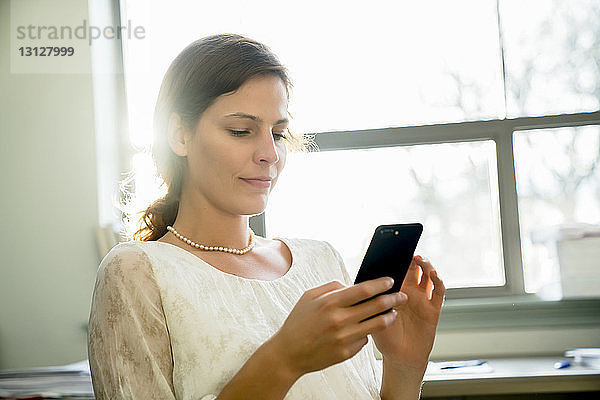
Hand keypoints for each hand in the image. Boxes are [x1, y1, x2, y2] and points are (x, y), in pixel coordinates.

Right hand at [271, 277, 406, 377]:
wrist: (288, 353)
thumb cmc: (298, 322)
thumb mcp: (309, 297)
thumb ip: (331, 287)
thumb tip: (351, 285)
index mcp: (330, 302)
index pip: (364, 290)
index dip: (380, 284)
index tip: (390, 280)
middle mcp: (339, 320)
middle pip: (376, 306)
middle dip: (393, 299)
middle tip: (401, 296)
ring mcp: (344, 338)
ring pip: (377, 325)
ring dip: (389, 317)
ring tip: (393, 313)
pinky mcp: (346, 353)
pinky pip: (364, 340)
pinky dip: (367, 333)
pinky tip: (365, 329)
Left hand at [371, 256, 445, 370]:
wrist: (400, 358)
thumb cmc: (385, 337)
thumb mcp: (372, 316)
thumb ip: (369, 300)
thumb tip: (353, 283)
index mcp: (394, 292)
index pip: (398, 270)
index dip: (398, 259)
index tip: (395, 248)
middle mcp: (409, 293)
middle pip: (414, 270)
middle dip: (412, 259)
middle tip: (409, 252)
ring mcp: (422, 300)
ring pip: (428, 277)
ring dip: (426, 266)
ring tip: (421, 260)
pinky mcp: (433, 310)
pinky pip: (438, 293)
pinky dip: (438, 282)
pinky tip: (434, 275)